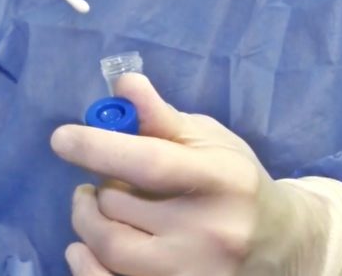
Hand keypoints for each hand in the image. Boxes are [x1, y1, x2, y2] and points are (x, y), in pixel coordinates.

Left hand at [51, 74, 334, 275]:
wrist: (280, 243)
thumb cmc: (234, 182)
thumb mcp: (208, 140)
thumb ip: (162, 117)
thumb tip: (123, 84)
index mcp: (220, 181)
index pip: (149, 163)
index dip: (98, 147)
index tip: (62, 139)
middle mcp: (210, 233)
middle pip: (120, 206)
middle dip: (99, 186)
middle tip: (105, 179)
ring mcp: (193, 273)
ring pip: (109, 247)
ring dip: (87, 221)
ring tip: (96, 206)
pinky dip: (85, 264)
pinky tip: (84, 247)